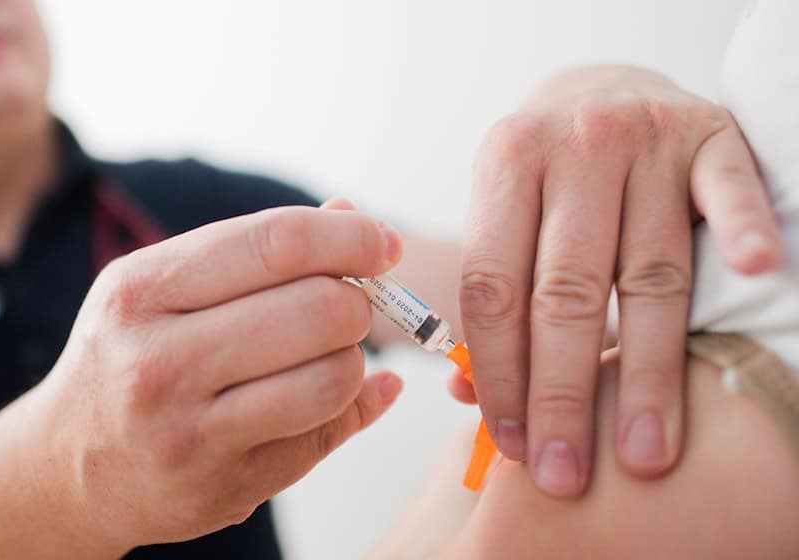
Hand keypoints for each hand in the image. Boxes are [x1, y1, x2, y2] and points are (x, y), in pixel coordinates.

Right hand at [33, 206, 404, 550]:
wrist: (66, 467)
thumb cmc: (129, 357)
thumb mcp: (160, 288)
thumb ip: (252, 251)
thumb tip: (348, 212)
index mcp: (142, 291)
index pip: (277, 244)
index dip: (350, 237)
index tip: (383, 242)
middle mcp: (159, 362)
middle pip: (319, 309)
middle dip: (356, 301)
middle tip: (347, 306)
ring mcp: (190, 432)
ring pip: (333, 379)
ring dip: (352, 360)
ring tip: (326, 355)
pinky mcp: (225, 487)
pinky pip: (324, 435)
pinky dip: (343, 407)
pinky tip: (324, 396)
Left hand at [454, 65, 781, 496]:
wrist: (605, 88)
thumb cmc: (549, 177)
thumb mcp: (503, 214)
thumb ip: (493, 297)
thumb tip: (466, 396)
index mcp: (506, 164)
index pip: (494, 287)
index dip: (501, 373)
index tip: (513, 444)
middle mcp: (574, 147)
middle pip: (568, 291)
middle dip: (564, 394)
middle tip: (566, 471)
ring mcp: (647, 139)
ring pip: (649, 272)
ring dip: (647, 370)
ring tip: (644, 450)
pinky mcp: (712, 137)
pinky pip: (730, 192)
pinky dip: (741, 232)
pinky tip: (751, 275)